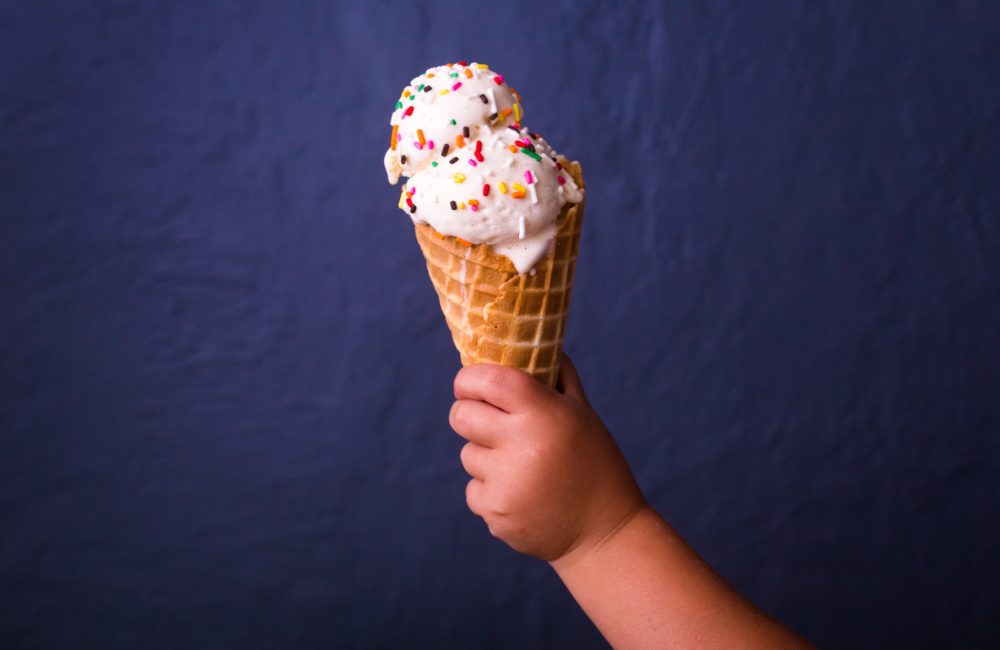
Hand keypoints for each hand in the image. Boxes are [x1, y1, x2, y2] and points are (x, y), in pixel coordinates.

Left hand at [449, 354, 645, 560]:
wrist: (605, 532)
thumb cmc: (595, 463)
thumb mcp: (583, 414)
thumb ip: (557, 376)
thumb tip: (532, 341)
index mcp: (544, 413)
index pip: (486, 380)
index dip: (469, 379)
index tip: (470, 384)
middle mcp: (522, 445)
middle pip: (461, 415)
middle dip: (468, 414)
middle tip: (486, 421)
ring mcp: (507, 482)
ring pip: (467, 454)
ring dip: (485, 457)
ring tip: (521, 468)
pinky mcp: (496, 513)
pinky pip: (473, 490)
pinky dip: (490, 491)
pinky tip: (522, 496)